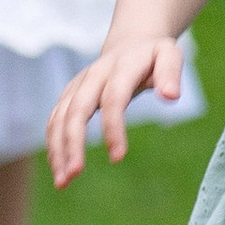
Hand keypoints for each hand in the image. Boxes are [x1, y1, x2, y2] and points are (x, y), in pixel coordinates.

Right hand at [46, 33, 188, 185]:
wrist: (131, 42)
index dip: (113, 127)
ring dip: (57, 149)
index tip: (118, 157)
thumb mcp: (170, 55)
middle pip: (77, 109)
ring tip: (63, 182)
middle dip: (72, 142)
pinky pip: (55, 120)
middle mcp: (93, 75)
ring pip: (59, 117)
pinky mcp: (69, 95)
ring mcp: (77, 85)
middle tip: (74, 174)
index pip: (113, 98)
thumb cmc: (154, 55)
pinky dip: (53, 144)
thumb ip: (171, 73)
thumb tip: (171, 96)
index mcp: (120, 66)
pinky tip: (58, 169)